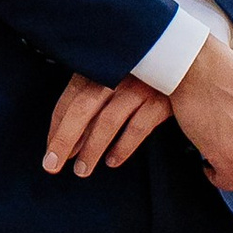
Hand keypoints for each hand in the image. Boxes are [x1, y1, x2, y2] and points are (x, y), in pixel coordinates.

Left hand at [43, 70, 169, 177]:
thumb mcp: (111, 79)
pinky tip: (112, 161)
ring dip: (92, 149)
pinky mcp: (160, 101)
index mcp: (98, 67)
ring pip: (108, 121)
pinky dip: (123, 147)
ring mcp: (138, 87)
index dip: (56, 127)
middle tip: (52, 165)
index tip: (50, 152)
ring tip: (82, 170)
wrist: (183, 62)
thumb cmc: (139, 74)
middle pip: (82, 109)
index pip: (69, 99)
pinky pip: (138, 128)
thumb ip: (89, 103)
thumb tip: (68, 141)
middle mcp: (116, 75)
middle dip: (64, 140)